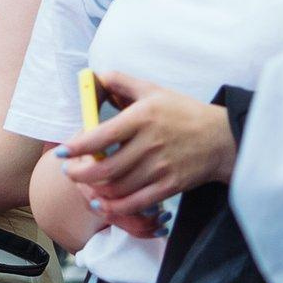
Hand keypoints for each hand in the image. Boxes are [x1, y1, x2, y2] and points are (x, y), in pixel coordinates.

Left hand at [59, 72, 236, 220]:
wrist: (221, 139)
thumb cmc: (183, 112)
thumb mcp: (153, 90)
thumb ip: (122, 82)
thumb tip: (96, 76)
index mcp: (143, 117)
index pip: (102, 135)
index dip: (77, 147)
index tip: (61, 153)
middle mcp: (150, 143)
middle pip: (106, 167)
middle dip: (80, 174)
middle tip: (69, 173)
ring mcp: (160, 167)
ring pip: (118, 187)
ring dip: (96, 191)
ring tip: (85, 186)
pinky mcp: (169, 186)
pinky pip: (136, 202)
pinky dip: (116, 207)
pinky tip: (103, 203)